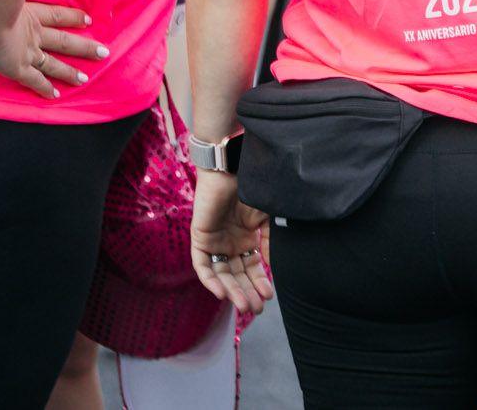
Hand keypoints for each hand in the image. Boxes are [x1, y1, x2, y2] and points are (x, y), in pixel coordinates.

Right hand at [0, 0, 107, 99]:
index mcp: (26, 15)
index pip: (55, 15)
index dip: (71, 17)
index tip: (88, 19)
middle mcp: (32, 34)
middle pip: (63, 41)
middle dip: (83, 47)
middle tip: (104, 51)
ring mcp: (27, 52)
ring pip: (56, 63)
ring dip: (72, 70)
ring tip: (89, 77)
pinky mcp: (20, 68)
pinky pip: (35, 81)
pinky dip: (46, 88)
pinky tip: (57, 96)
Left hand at [191, 168, 274, 313]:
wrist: (234, 166)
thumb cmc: (253, 187)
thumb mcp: (268, 216)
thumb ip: (271, 242)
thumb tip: (275, 266)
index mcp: (246, 238)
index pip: (252, 268)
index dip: (260, 283)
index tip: (269, 296)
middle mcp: (230, 243)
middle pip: (237, 275)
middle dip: (247, 293)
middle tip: (256, 309)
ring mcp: (215, 241)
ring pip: (222, 274)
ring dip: (232, 291)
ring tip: (244, 306)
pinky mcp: (200, 238)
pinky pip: (202, 265)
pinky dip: (210, 280)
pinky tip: (221, 293)